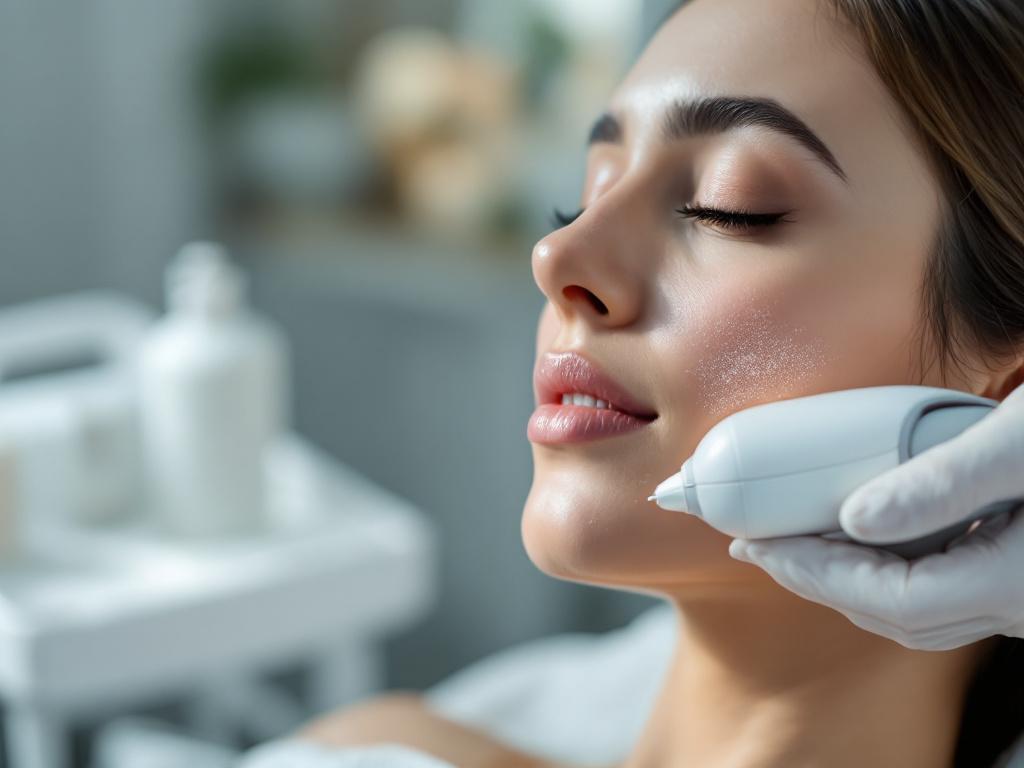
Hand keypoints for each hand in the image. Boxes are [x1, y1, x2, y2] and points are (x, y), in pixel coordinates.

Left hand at [727, 383, 1023, 649]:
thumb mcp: (1018, 443)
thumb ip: (942, 483)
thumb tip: (853, 517)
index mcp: (1009, 580)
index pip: (890, 599)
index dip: (813, 574)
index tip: (755, 545)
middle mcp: (1016, 603)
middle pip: (894, 613)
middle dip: (815, 579)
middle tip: (754, 546)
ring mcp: (1020, 595)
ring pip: (917, 610)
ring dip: (848, 579)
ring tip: (793, 543)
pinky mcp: (1019, 574)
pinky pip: (937, 589)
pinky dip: (886, 568)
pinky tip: (861, 533)